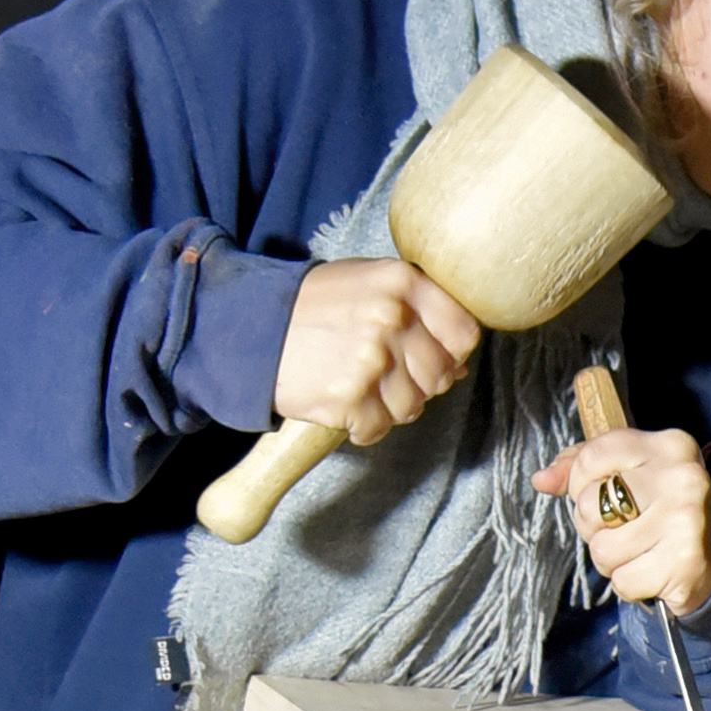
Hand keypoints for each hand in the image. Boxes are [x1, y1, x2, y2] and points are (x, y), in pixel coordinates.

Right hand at [275, 258, 483, 443]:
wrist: (246, 327)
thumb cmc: (312, 306)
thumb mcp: (367, 283)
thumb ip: (417, 311)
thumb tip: (460, 364)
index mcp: (403, 282)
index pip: (464, 333)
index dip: (451, 353)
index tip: (431, 358)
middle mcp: (391, 317)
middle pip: (440, 375)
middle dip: (418, 385)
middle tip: (383, 377)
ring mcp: (371, 359)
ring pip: (412, 406)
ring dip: (389, 407)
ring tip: (359, 388)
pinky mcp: (349, 396)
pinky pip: (378, 428)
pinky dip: (363, 426)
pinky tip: (344, 406)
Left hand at [533, 425, 710, 614]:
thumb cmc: (664, 512)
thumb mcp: (629, 474)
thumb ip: (583, 468)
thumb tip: (542, 479)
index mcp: (667, 445)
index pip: (591, 457)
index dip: (582, 483)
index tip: (605, 494)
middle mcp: (681, 476)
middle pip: (590, 505)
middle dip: (594, 527)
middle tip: (626, 528)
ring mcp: (685, 519)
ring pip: (602, 549)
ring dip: (612, 560)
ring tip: (640, 552)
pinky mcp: (684, 561)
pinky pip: (622, 580)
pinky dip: (630, 584)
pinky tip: (651, 571)